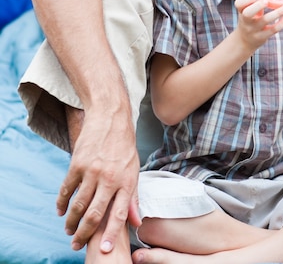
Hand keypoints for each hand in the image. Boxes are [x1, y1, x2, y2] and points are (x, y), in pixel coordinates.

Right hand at [57, 108, 139, 251]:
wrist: (111, 118)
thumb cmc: (125, 146)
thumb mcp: (134, 169)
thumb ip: (133, 197)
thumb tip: (136, 222)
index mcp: (127, 180)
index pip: (119, 213)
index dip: (111, 233)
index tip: (103, 249)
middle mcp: (110, 178)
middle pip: (95, 213)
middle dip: (85, 233)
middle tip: (76, 244)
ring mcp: (92, 171)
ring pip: (78, 205)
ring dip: (71, 221)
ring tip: (69, 230)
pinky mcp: (77, 164)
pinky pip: (66, 189)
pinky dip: (61, 203)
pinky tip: (60, 210)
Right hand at [234, 0, 282, 50]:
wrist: (245, 41)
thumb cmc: (250, 18)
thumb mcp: (251, 7)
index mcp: (242, 10)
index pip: (239, 3)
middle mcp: (246, 20)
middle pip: (248, 13)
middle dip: (257, 6)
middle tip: (267, 1)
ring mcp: (253, 29)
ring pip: (264, 21)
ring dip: (276, 13)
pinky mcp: (261, 37)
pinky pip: (272, 30)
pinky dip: (280, 24)